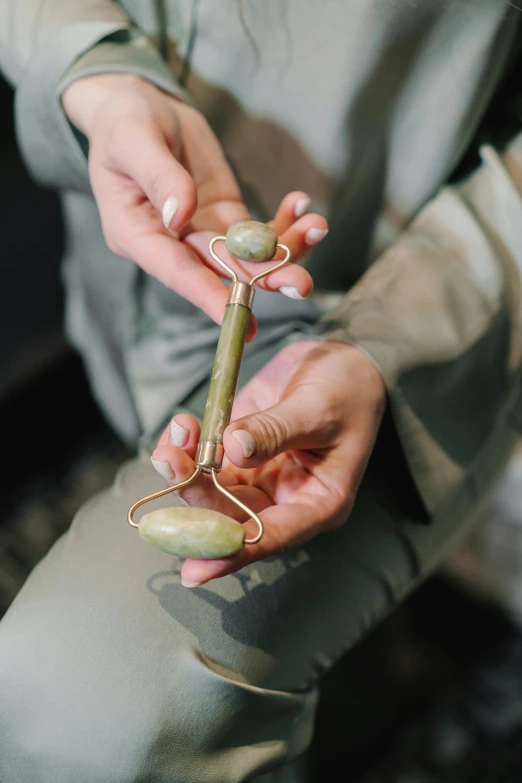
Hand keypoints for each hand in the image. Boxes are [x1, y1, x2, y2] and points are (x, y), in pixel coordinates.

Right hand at [62, 74, 327, 336]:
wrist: (139, 104)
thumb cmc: (124, 121)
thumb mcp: (133, 140)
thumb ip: (158, 177)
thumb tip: (181, 216)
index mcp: (136, 234)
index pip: (176, 272)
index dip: (209, 296)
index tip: (241, 321)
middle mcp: (172, 244)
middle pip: (220, 270)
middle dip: (264, 278)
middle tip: (301, 285)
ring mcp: (202, 234)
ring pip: (247, 256)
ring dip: (285, 249)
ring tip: (316, 227)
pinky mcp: (225, 219)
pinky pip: (258, 233)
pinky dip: (283, 224)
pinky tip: (303, 205)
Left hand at [150, 340, 385, 586]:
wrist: (342, 360)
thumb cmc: (348, 389)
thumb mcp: (318, 408)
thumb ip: (275, 431)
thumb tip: (233, 449)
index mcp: (319, 503)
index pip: (273, 536)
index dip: (233, 551)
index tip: (196, 566)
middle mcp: (285, 499)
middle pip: (232, 517)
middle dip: (196, 496)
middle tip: (170, 465)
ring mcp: (259, 477)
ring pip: (211, 492)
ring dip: (184, 469)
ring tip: (173, 440)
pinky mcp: (239, 455)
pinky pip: (204, 462)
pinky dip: (187, 448)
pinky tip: (181, 427)